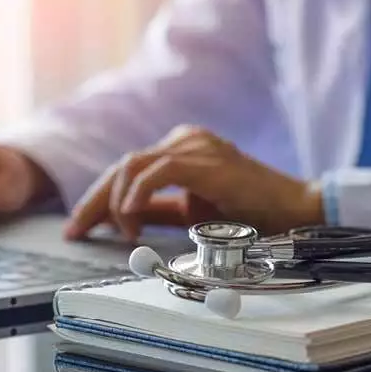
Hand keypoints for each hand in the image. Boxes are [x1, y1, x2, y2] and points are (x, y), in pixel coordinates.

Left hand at [65, 126, 324, 239]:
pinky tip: (132, 217)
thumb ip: (160, 212)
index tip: (79, 227)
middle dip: (94, 201)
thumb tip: (124, 222)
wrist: (294, 209)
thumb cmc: (252, 214)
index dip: (98, 199)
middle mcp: (185, 140)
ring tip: (123, 231)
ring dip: (117, 202)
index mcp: (183, 148)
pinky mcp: (204, 160)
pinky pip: (157, 172)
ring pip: (133, 166)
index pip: (129, 170)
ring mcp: (195, 146)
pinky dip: (138, 195)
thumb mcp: (193, 215)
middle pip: (123, 165)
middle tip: (76, 231)